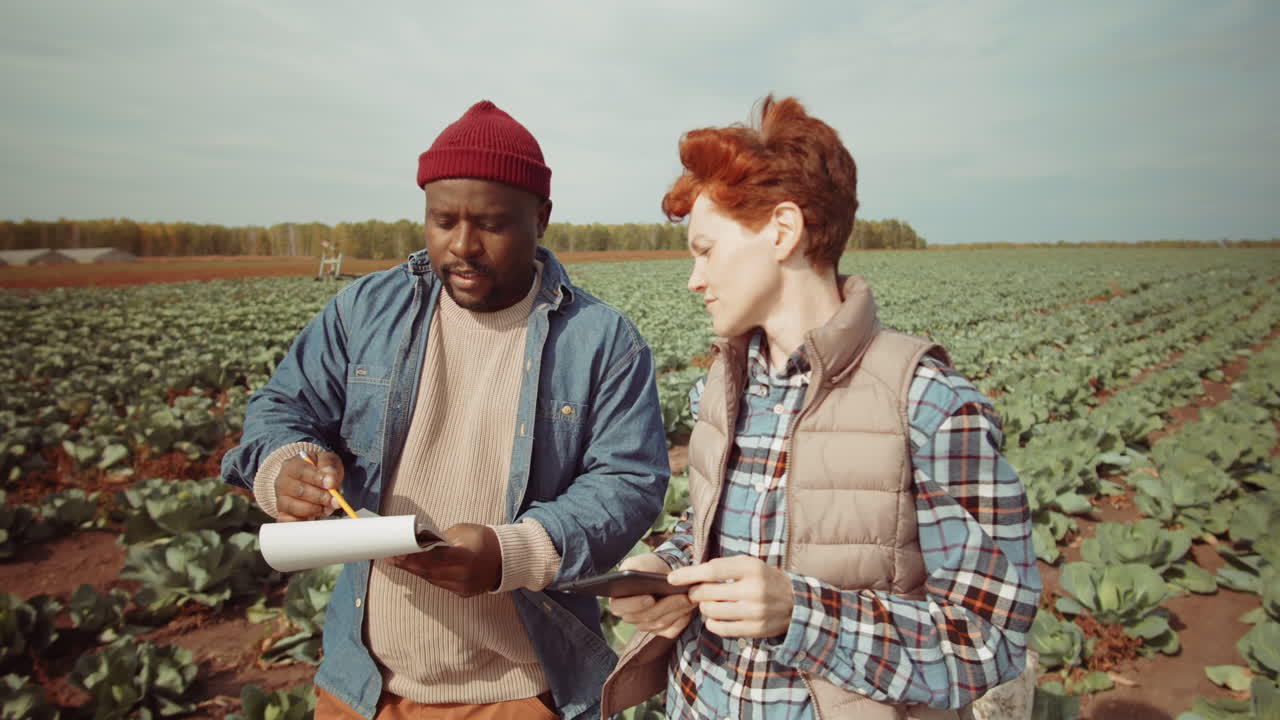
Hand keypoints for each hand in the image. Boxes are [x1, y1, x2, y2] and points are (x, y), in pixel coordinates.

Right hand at [275, 451, 343, 521]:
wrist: (316, 481)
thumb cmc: (321, 470)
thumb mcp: (328, 461)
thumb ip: (329, 467)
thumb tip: (330, 482)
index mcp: (291, 465)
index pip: (301, 472)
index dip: (317, 479)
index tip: (331, 484)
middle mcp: (282, 482)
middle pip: (299, 491)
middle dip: (320, 497)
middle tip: (334, 500)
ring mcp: (281, 499)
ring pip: (294, 508)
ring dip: (315, 509)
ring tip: (326, 507)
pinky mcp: (283, 514)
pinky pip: (289, 521)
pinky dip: (305, 521)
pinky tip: (316, 516)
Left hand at [388, 523, 501, 596]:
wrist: (507, 559)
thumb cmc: (485, 539)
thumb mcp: (463, 531)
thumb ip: (442, 538)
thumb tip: (419, 540)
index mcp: (465, 558)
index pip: (433, 558)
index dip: (413, 556)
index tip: (398, 551)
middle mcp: (464, 577)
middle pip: (428, 572)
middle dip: (408, 564)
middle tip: (391, 557)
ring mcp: (463, 588)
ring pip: (432, 580)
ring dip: (415, 571)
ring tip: (399, 562)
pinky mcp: (463, 594)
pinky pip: (440, 585)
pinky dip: (428, 576)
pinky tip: (417, 569)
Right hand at [607, 553, 695, 638]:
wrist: (662, 573)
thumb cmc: (647, 567)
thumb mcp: (636, 563)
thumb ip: (629, 568)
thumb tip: (629, 575)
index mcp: (618, 601)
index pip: (619, 608)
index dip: (634, 605)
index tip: (650, 598)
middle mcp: (629, 617)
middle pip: (645, 617)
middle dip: (665, 606)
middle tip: (681, 596)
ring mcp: (645, 626)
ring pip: (660, 623)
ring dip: (677, 610)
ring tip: (689, 598)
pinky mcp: (660, 631)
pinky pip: (671, 630)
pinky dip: (681, 619)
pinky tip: (689, 608)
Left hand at [668, 555, 794, 638]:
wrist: (795, 603)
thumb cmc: (764, 579)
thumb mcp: (748, 564)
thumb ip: (722, 567)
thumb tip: (689, 575)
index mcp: (751, 568)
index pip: (712, 570)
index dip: (689, 574)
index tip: (672, 578)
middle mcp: (754, 590)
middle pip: (708, 593)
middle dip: (695, 593)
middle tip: (696, 593)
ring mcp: (755, 612)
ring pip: (711, 612)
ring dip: (704, 608)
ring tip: (709, 604)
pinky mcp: (755, 630)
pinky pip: (720, 628)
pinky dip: (712, 623)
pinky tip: (716, 617)